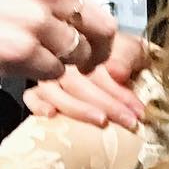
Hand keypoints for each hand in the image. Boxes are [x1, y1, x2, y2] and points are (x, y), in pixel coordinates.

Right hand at [0, 0, 168, 78]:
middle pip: (103, 25)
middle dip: (90, 42)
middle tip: (60, 42)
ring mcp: (35, 19)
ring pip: (78, 53)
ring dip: (55, 57)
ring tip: (19, 41)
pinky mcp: (22, 50)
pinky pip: (53, 72)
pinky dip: (35, 73)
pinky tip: (7, 55)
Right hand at [23, 32, 150, 128]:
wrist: (116, 55)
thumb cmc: (122, 55)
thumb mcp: (132, 50)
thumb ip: (126, 58)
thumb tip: (116, 72)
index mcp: (86, 47)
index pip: (96, 71)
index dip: (118, 93)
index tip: (137, 111)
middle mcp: (64, 60)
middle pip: (77, 84)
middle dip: (107, 106)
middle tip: (129, 121)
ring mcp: (50, 75)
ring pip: (54, 92)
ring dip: (79, 109)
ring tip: (101, 121)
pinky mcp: (40, 90)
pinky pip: (31, 96)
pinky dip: (38, 105)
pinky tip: (51, 115)